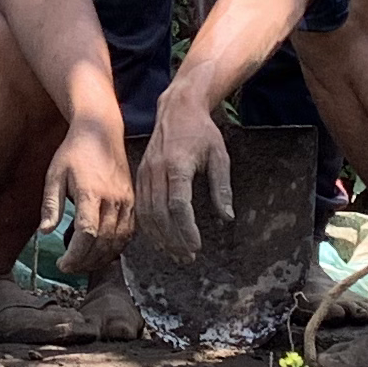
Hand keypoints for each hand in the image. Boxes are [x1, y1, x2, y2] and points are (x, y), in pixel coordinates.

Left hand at [46, 120, 135, 271]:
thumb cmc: (74, 152)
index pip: (87, 234)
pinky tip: (103, 251)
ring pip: (119, 241)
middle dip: (85, 262)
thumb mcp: (54, 175)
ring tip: (84, 263)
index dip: (75, 255)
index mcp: (92, 193)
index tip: (62, 264)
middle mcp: (113, 200)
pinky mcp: (133, 201)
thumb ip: (51, 205)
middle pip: (104, 243)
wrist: (100, 130)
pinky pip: (129, 233)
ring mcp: (126, 201)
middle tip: (70, 268)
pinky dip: (117, 247)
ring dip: (101, 259)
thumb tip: (45, 231)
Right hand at [137, 93, 235, 254]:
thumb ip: (222, 188)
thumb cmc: (202, 132)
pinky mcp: (140, 175)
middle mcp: (156, 170)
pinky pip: (141, 206)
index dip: (186, 229)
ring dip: (160, 237)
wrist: (177, 108)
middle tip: (187, 257)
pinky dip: (149, 226)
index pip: (179, 205)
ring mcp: (145, 173)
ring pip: (147, 213)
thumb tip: (227, 217)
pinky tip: (160, 238)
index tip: (196, 247)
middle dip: (173, 240)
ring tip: (175, 254)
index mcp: (177, 165)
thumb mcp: (219, 156)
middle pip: (160, 214)